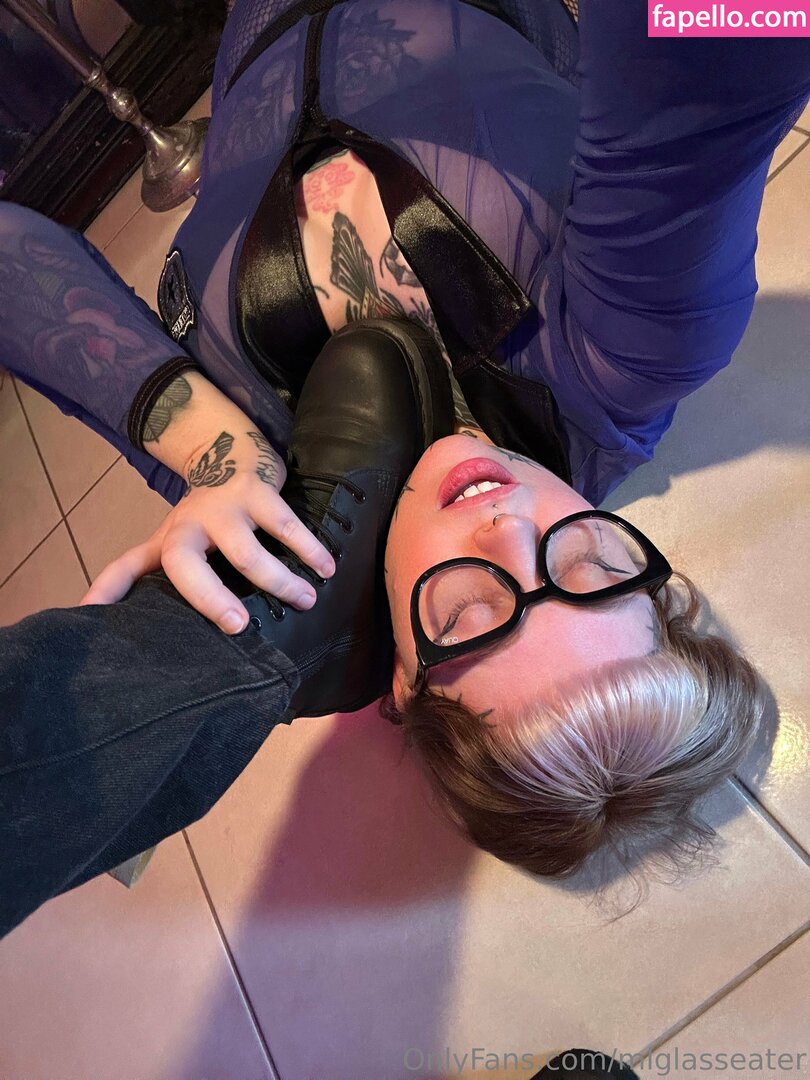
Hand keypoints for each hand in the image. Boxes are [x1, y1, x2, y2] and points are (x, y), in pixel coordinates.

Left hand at [80, 429, 335, 632]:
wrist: (229, 455)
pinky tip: (327, 568)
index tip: (91, 617)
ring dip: (280, 580)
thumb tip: (84, 612)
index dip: (107, 591)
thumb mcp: (164, 544)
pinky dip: (309, 549)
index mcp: (166, 543)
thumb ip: (131, 576)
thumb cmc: (199, 519)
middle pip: (187, 564)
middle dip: (210, 597)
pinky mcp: (258, 491)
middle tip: (239, 627)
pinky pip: (286, 524)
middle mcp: (188, 525)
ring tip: (307, 600)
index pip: (128, 567)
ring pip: (247, 552)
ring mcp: (224, 506)